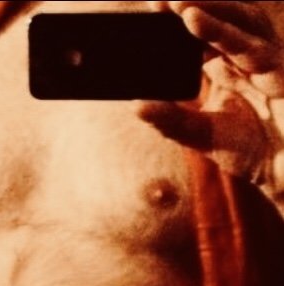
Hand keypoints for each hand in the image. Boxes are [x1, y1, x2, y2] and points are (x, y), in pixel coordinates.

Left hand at [137, 2, 283, 198]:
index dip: (182, 17)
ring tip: (174, 1)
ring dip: (207, 6)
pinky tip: (192, 18)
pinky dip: (219, 31)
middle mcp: (249, 57)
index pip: (203, 33)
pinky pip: (248, 45)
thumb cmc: (251, 151)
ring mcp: (268, 60)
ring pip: (239, 20)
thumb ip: (170, 120)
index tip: (151, 6)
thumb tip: (136, 105)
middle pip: (224, 17)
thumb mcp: (200, 135)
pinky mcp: (280, 70)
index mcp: (230, 66)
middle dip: (194, 2)